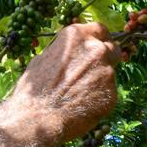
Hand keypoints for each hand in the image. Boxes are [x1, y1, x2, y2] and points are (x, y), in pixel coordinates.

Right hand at [7, 23, 120, 144]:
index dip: (98, 39)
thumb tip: (72, 52)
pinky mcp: (112, 92)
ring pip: (110, 73)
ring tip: (78, 95)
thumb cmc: (34, 89)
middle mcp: (96, 49)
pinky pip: (109, 92)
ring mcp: (106, 71)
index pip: (99, 28)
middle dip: (106, 58)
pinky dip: (100, 98)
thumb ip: (64, 51)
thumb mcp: (42, 59)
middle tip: (92, 72)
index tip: (96, 47)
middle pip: (112, 48)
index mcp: (76, 36)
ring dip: (100, 80)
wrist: (39, 117)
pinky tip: (82, 106)